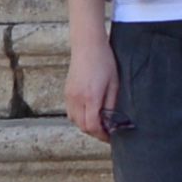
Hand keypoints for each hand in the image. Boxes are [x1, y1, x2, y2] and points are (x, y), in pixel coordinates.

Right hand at [64, 22, 118, 139]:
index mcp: (91, 97)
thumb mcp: (114, 83)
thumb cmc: (104, 61)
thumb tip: (111, 121)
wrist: (87, 45)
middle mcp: (77, 98)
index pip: (93, 126)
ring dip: (86, 125)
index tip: (110, 137)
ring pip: (75, 121)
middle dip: (95, 132)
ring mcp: (69, 96)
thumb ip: (111, 104)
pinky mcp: (66, 92)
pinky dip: (79, 117)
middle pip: (83, 126)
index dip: (102, 135)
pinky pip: (71, 112)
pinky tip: (89, 112)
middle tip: (107, 131)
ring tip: (99, 123)